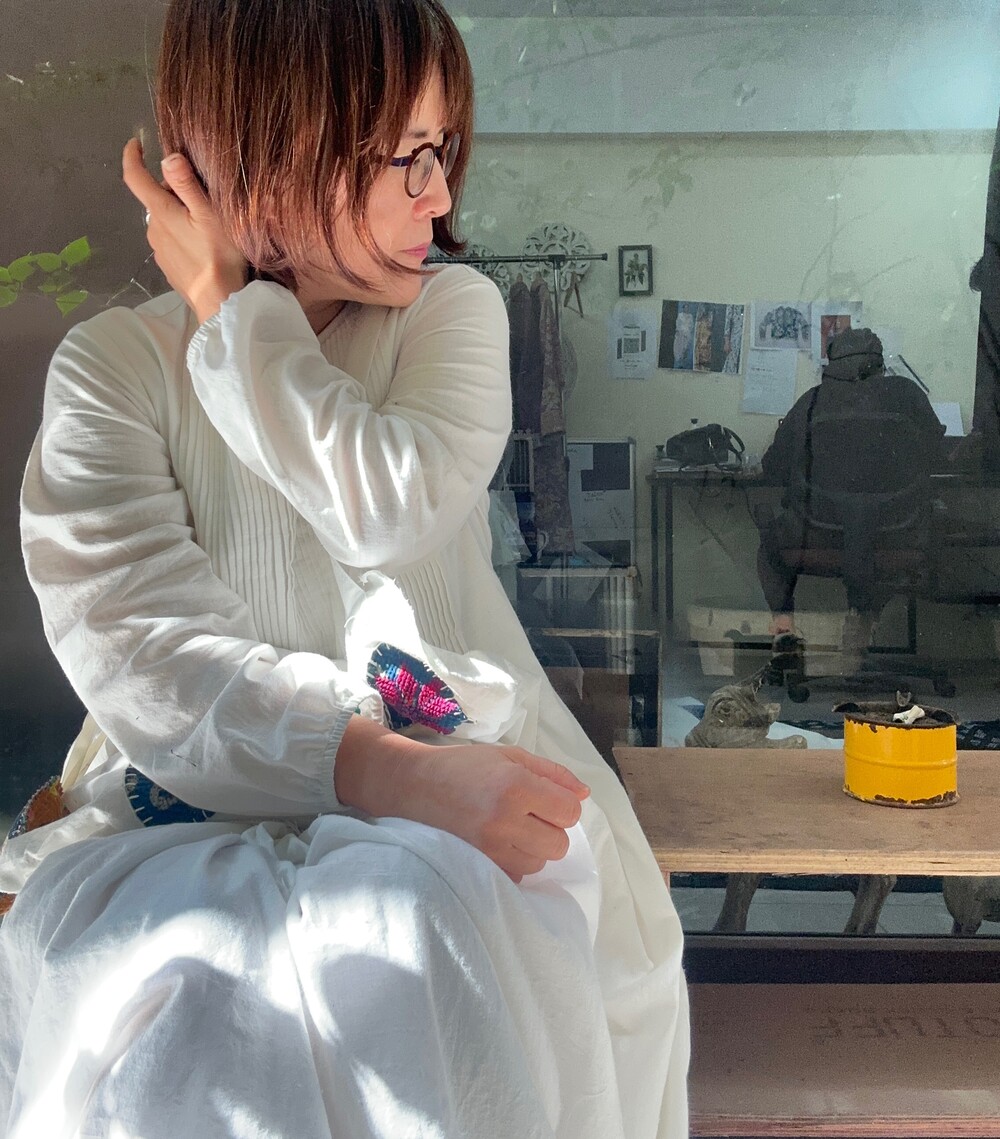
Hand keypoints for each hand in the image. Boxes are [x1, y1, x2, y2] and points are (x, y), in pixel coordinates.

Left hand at [121, 137, 247, 324]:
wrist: (219, 302)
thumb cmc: (218, 256)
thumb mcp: (209, 215)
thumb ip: (187, 185)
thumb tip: (167, 157)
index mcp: (161, 212)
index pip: (135, 178)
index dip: (132, 157)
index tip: (136, 143)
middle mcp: (153, 229)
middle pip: (156, 200)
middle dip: (172, 193)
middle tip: (201, 197)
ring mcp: (159, 250)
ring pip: (164, 222)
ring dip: (178, 218)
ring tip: (205, 226)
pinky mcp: (168, 267)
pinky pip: (171, 243)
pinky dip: (182, 238)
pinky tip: (201, 248)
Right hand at [334, 718, 589, 882]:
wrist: (410, 787)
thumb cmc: (463, 766)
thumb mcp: (509, 756)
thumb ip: (551, 774)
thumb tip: (584, 795)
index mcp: (516, 785)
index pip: (569, 812)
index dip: (560, 805)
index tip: (542, 799)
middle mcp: (505, 820)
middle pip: (559, 844)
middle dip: (548, 829)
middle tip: (523, 814)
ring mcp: (489, 850)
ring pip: (539, 863)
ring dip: (531, 848)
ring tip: (504, 828)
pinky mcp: (476, 870)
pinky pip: (517, 877)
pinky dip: (512, 862)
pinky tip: (493, 843)